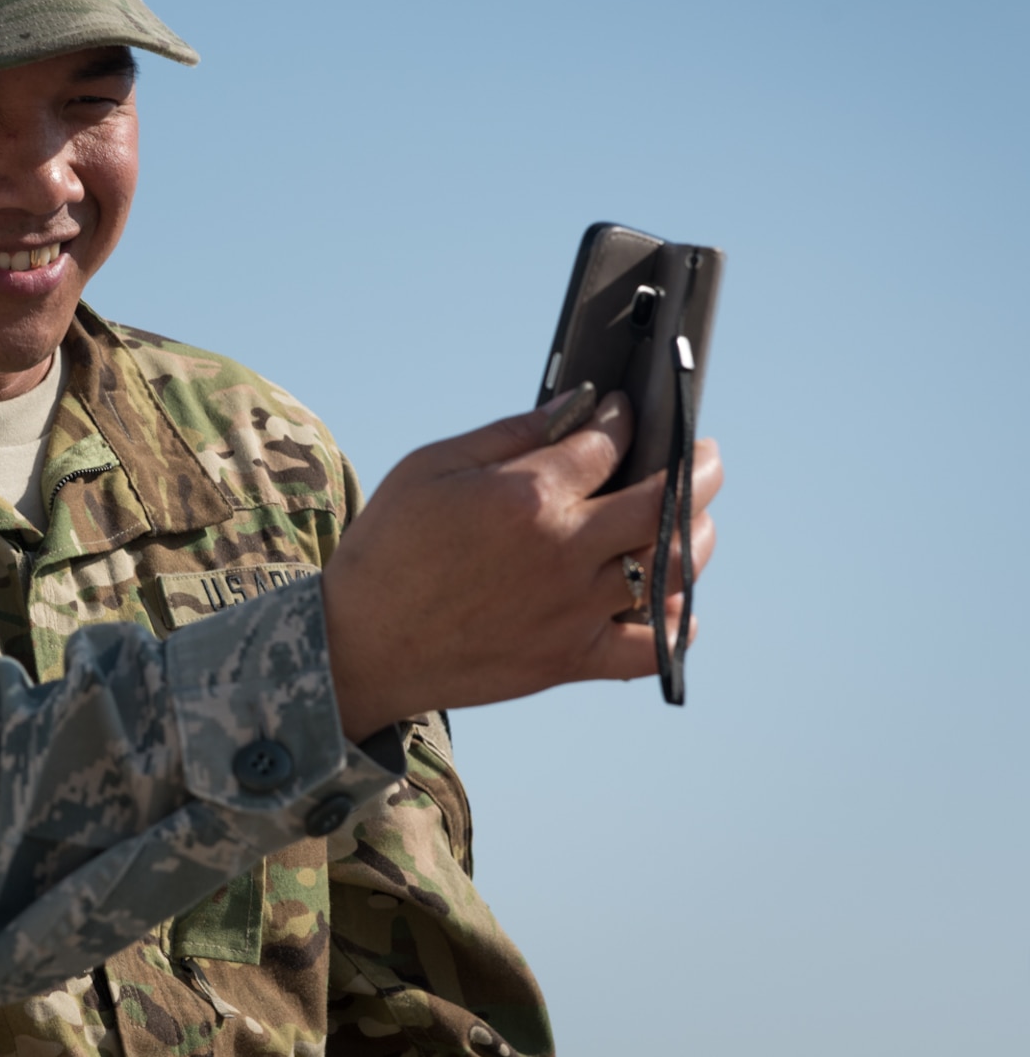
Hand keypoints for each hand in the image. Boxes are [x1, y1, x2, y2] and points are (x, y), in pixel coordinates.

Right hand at [321, 389, 723, 738]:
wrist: (361, 643)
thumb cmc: (388, 546)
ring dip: (697, 536)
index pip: (609, 443)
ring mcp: (572, 610)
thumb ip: (509, 434)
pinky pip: (649, 648)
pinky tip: (678, 605)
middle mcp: (563, 552)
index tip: (626, 411)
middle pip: (666, 503)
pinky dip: (676, 626)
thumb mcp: (431, 467)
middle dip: (697, 469)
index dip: (626, 419)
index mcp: (527, 497)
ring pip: (671, 569)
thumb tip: (578, 406)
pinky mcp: (569, 659)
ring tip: (695, 517)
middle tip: (704, 456)